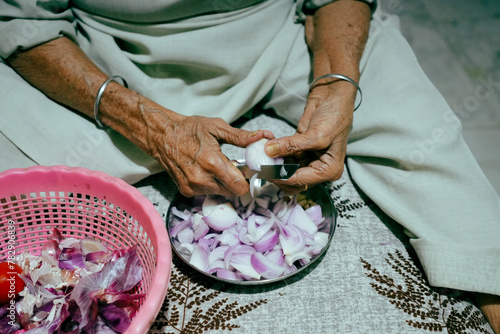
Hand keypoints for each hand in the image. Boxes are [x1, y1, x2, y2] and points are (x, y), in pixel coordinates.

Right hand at [138, 103, 272, 196]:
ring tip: (215, 166)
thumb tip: (263, 136)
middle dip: (235, 181)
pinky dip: (210, 184)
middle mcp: (202, 179)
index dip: (246, 179)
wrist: (162, 136)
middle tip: (231, 165)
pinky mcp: (186, 191)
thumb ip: (241, 136)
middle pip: (232, 192)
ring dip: (222, 183)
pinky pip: (207, 193)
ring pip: (220, 193)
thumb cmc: (190, 129)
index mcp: (212, 162)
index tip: (246, 169)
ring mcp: (193, 187)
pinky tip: (204, 171)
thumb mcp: (217, 127)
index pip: (239, 186)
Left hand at [265, 82, 355, 193]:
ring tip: (261, 155)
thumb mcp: (316, 134)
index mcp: (329, 170)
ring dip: (274, 164)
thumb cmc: (335, 116)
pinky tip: (266, 147)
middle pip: (292, 181)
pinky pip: (284, 156)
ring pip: (286, 170)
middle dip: (277, 174)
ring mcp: (308, 159)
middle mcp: (319, 168)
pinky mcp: (299, 150)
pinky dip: (275, 153)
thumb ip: (293, 145)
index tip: (263, 170)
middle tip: (261, 164)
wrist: (334, 96)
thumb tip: (269, 151)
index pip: (300, 180)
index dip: (281, 177)